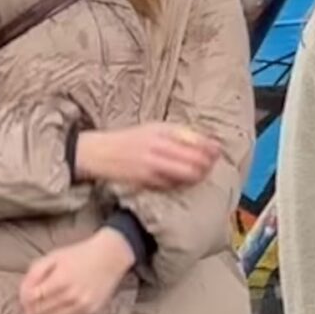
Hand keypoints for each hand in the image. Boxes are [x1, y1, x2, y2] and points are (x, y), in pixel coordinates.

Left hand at [20, 230, 136, 313]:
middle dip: (32, 306)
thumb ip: (34, 273)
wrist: (111, 256)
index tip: (27, 294)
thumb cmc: (80, 254)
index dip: (24, 298)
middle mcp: (71, 296)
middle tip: (37, 298)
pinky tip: (65, 304)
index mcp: (60, 280)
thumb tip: (22, 294)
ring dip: (45, 313)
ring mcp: (82, 306)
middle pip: (37, 312)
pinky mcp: (91, 311)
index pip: (30, 299)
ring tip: (49, 302)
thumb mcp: (53, 256)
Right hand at [74, 123, 219, 192]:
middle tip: (211, 166)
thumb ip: (179, 134)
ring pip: (186, 174)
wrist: (96, 152)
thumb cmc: (128, 139)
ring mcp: (151, 165)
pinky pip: (170, 185)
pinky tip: (181, 182)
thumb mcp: (154, 128)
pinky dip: (180, 184)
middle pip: (196, 159)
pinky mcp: (144, 180)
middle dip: (208, 165)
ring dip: (197, 176)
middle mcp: (158, 146)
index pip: (197, 140)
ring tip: (200, 176)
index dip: (212, 148)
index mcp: (163, 131)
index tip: (218, 152)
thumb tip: (206, 142)